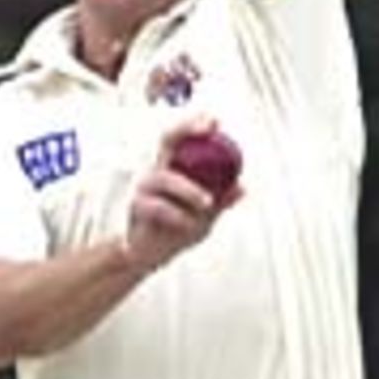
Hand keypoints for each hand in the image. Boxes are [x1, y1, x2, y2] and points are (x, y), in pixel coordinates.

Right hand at [124, 121, 238, 272]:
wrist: (148, 256)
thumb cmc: (174, 230)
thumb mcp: (204, 217)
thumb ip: (220, 201)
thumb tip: (242, 189)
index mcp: (173, 169)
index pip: (180, 138)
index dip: (194, 125)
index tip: (214, 121)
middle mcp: (157, 171)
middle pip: (166, 140)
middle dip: (185, 129)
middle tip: (207, 130)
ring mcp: (144, 187)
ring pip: (164, 177)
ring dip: (188, 189)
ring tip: (206, 203)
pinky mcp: (137, 206)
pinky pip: (157, 206)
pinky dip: (177, 215)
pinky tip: (187, 225)